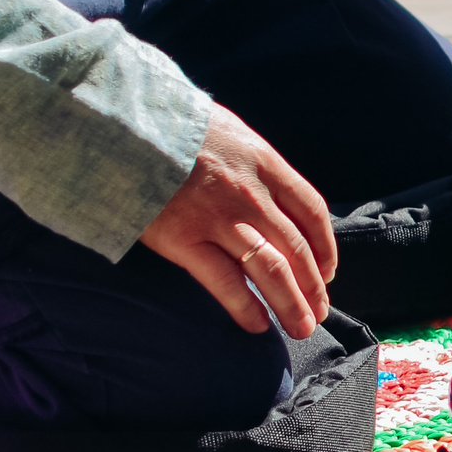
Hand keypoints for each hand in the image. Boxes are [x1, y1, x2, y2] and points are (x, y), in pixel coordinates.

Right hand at [140, 106, 337, 337]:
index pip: (311, 211)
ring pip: (270, 270)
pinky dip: (246, 308)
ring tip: (301, 328)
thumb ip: (252, 164)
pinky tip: (257, 325)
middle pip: (296, 247)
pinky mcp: (184, 240)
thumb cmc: (174, 126)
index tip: (328, 271)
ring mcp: (219, 218)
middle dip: (313, 285)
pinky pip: (225, 282)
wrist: (123, 123)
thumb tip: (271, 195)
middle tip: (319, 311)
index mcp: (264, 163)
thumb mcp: (228, 132)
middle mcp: (250, 193)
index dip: (325, 246)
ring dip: (291, 304)